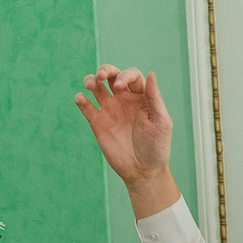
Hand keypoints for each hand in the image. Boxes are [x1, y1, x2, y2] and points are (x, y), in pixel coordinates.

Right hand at [76, 65, 176, 212]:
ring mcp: (110, 110)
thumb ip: (155, 97)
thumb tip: (152, 73)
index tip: (119, 87)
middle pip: (112, 75)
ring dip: (91, 81)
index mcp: (141, 97)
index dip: (125, 75)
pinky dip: (82, 100)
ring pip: (97, 88)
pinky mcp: (98, 123)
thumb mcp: (161, 121)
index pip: (132, 76)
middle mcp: (125, 100)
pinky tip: (80, 98)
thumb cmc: (157, 147)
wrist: (143, 171)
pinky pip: (87, 108)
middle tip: (100, 76)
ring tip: (89, 84)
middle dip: (105, 70)